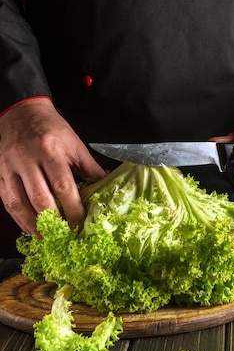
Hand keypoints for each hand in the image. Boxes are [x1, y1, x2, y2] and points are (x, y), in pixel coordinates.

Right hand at [0, 98, 105, 234]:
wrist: (21, 112)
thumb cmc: (51, 128)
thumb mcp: (75, 143)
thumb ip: (89, 167)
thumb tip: (106, 186)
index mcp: (51, 149)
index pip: (63, 186)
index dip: (73, 209)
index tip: (81, 225)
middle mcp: (28, 159)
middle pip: (40, 198)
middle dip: (55, 222)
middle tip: (67, 236)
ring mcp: (11, 167)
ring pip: (20, 204)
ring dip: (35, 225)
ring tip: (49, 238)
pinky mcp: (0, 174)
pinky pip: (8, 202)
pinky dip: (19, 219)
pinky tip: (31, 228)